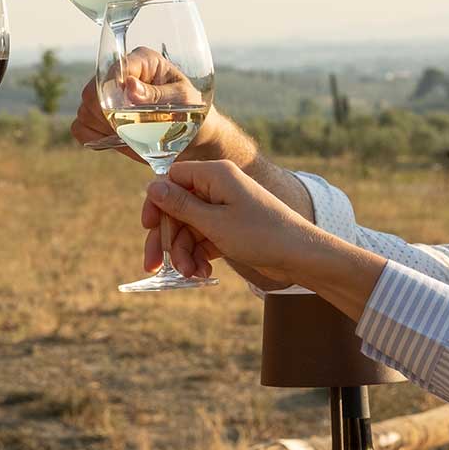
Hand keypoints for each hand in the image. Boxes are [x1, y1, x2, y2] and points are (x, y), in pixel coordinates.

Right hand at [71, 48, 227, 159]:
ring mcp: (106, 96)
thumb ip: (156, 94)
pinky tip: (116, 139)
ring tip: (132, 133)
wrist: (192, 137)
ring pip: (85, 111)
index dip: (115, 93)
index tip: (131, 111)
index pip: (112, 70)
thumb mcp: (183, 101)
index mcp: (142, 61)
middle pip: (92, 92)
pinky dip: (94, 137)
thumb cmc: (193, 111)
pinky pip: (80, 127)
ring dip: (104, 128)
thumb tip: (129, 86)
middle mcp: (119, 74)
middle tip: (135, 127)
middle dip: (109, 116)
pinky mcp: (98, 118)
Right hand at [139, 160, 315, 282]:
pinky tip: (202, 274)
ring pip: (188, 228)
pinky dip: (199, 257)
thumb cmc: (261, 234)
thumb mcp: (214, 223)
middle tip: (153, 265)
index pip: (171, 179)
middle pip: (177, 208)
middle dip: (166, 238)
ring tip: (190, 274)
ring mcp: (224, 209)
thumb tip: (151, 186)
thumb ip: (180, 205)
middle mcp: (218, 187)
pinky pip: (203, 240)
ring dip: (184, 253)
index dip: (157, 203)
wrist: (301, 256)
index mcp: (215, 175)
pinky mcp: (230, 228)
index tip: (147, 227)